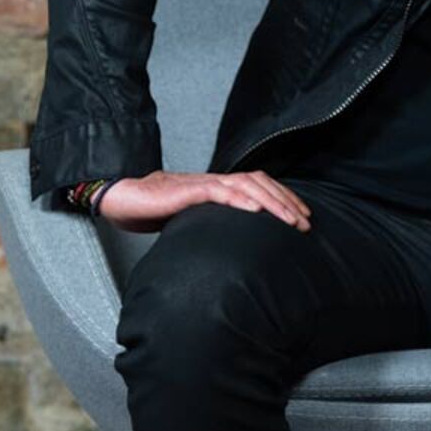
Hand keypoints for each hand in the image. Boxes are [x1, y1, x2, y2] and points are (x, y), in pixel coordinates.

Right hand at [96, 170, 312, 234]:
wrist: (124, 198)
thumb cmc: (157, 209)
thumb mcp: (194, 221)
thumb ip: (215, 225)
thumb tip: (234, 248)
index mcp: (221, 187)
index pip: (261, 186)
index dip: (284, 198)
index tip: (302, 216)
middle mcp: (217, 181)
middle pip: (261, 183)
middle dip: (286, 201)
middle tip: (305, 222)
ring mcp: (204, 183)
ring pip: (246, 184)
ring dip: (271, 201)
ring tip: (289, 218)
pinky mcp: (188, 190)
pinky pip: (218, 191)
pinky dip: (239, 198)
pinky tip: (254, 209)